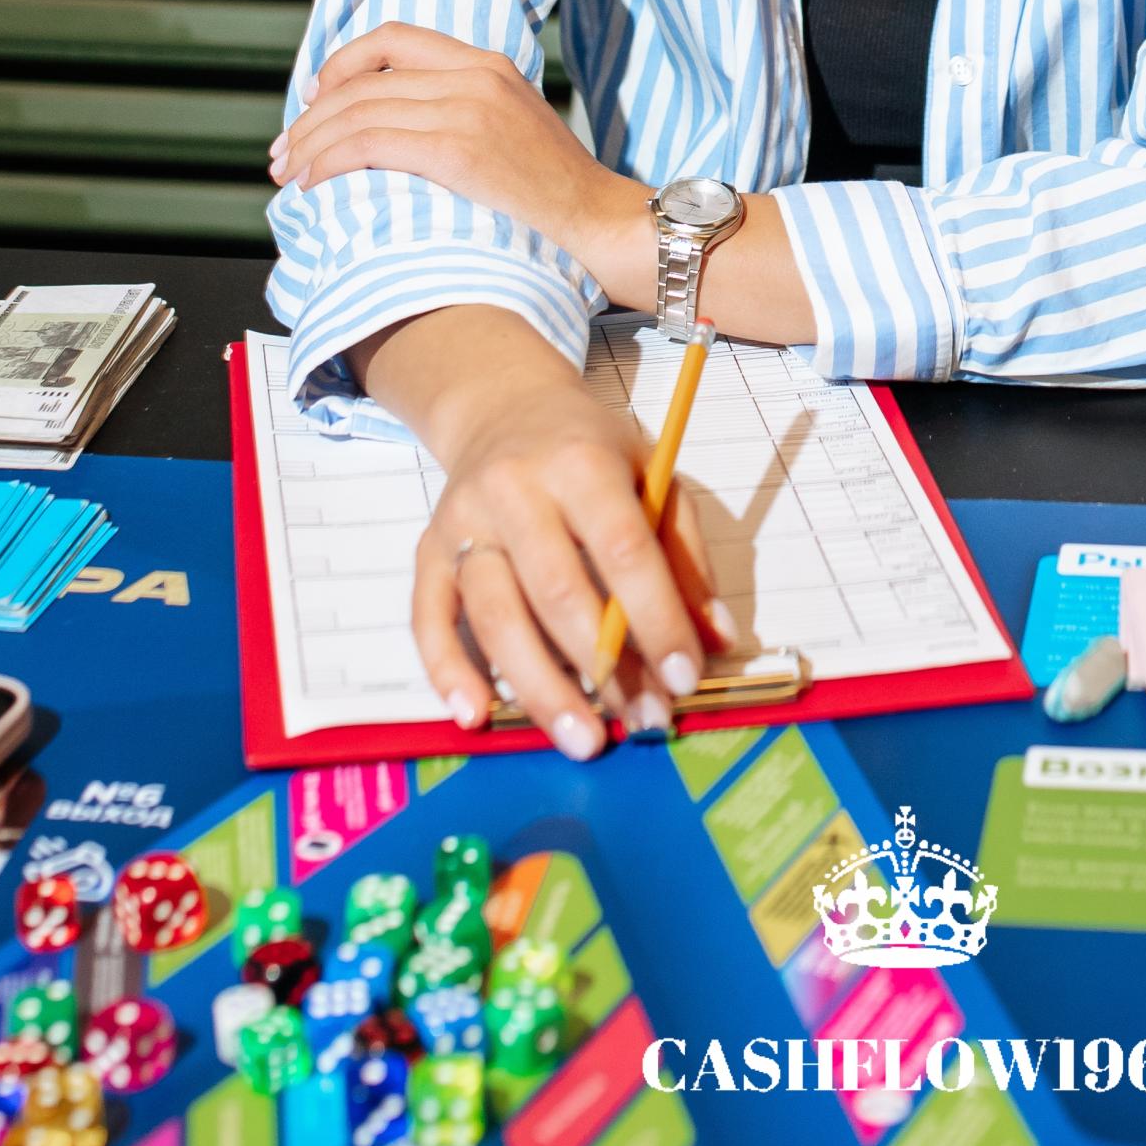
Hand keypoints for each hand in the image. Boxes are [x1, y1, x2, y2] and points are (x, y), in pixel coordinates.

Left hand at [270, 23, 647, 284]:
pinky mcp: (458, 150)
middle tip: (282, 153)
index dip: (342, 63)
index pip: (394, 38)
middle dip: (310, 117)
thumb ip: (466, 111)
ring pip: (358, 110)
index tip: (315, 98)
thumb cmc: (556, 194)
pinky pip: (370, 142)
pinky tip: (313, 184)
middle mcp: (475, 75)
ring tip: (287, 175)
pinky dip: (329, 161)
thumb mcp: (514, 127)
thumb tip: (401, 129)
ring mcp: (468, 109)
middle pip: (364, 80)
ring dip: (309, 144)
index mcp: (488, 64)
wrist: (602, 221)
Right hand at [391, 319, 735, 755]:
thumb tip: (717, 637)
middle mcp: (515, 488)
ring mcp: (464, 521)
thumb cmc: (591, 450)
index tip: (684, 677)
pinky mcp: (428, 550)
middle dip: (604, 667)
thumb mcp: (651, 475)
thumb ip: (684, 554)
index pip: (623, 548)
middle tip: (642, 720)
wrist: (505, 407)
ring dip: (540, 687)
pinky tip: (476, 715)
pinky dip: (447, 671)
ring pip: (495, 614)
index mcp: (582, 462)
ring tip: (582, 739)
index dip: (656, 617)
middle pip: (557, 589)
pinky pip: (428, 618)